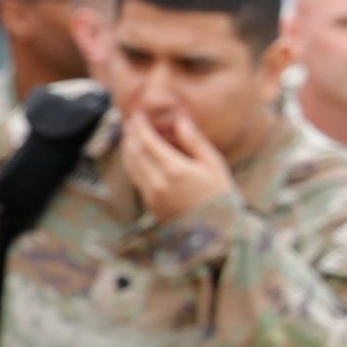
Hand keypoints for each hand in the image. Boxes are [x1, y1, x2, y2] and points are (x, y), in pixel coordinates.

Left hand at [109, 103, 234, 225]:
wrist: (216, 231)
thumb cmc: (220, 194)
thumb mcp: (213, 164)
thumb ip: (194, 142)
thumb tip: (180, 121)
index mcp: (175, 170)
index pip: (149, 142)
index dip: (140, 127)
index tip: (137, 115)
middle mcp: (158, 182)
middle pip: (135, 153)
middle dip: (130, 135)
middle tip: (129, 121)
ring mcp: (151, 195)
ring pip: (131, 166)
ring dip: (127, 148)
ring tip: (128, 135)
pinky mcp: (149, 204)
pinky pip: (135, 178)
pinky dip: (131, 163)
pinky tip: (135, 155)